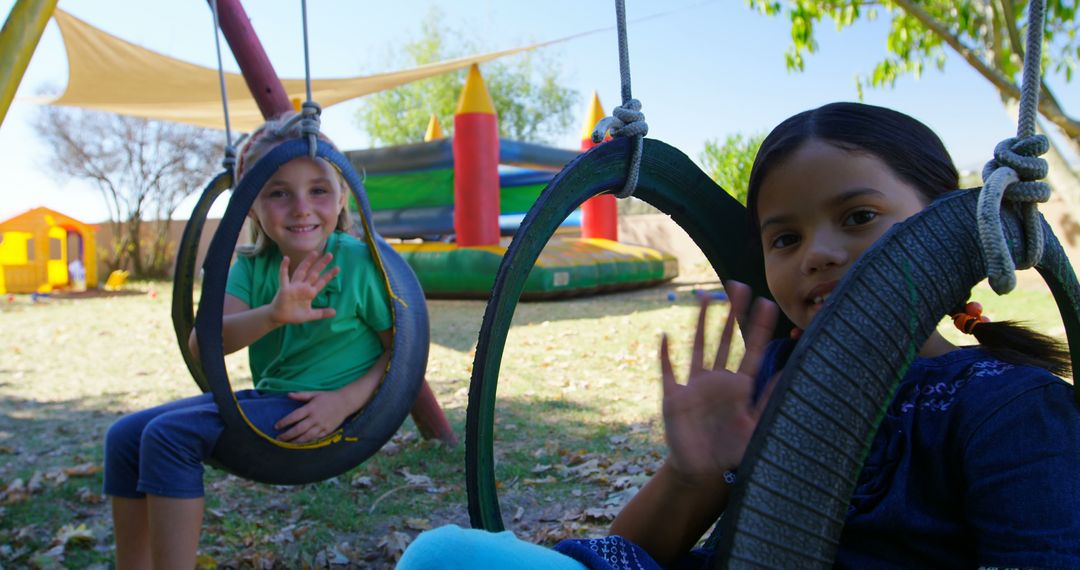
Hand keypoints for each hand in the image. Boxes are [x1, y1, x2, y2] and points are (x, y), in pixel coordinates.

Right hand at [269, 252, 339, 325]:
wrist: (279, 318)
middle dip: (321, 264)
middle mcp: (303, 287)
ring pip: (301, 271)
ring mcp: (293, 287)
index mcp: (310, 293)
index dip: (329, 275)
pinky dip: (284, 268)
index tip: (337, 268)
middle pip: (314, 273)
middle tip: (330, 255)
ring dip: (307, 262)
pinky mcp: (284, 289)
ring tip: (314, 253)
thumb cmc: (294, 315)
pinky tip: (286, 259)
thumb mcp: (310, 315)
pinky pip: (283, 277)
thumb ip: (322, 313)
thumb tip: (335, 312)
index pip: (321, 282)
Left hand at [275, 390, 352, 442]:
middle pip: (299, 429)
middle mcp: (316, 418)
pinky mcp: (327, 431)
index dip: (284, 422)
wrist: (345, 402)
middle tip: (278, 439)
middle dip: (287, 435)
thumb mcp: (314, 394)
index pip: (294, 416)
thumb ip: (301, 395)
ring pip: (306, 436)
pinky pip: (315, 439)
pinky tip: (299, 445)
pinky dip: (306, 442)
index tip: (276, 426)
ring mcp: (322, 425)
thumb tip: (288, 394)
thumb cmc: (327, 397)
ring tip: (286, 444)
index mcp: (311, 408)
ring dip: (295, 441)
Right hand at [660, 281, 778, 479]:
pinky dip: (666, 355)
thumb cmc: (729, 451)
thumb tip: (787, 373)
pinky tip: (666, 336)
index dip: (758, 328)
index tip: (767, 304)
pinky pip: (669, 371)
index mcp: (739, 387)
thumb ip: (768, 400)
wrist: (699, 470)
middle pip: (725, 340)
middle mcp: (717, 380)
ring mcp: (695, 385)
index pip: (751, 351)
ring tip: (706, 298)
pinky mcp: (674, 397)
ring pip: (698, 347)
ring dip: (701, 323)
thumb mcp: (754, 428)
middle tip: (739, 286)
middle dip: (732, 314)